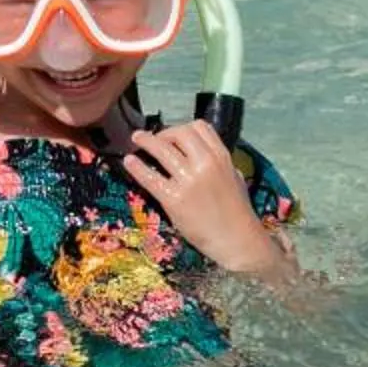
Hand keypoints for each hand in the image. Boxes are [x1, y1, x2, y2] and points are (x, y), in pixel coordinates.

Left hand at [122, 121, 290, 277]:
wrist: (237, 240)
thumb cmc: (238, 212)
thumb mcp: (235, 179)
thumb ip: (221, 164)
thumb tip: (207, 156)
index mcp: (222, 157)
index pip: (200, 127)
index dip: (183, 127)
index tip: (173, 135)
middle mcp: (206, 164)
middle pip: (179, 133)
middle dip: (163, 133)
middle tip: (154, 139)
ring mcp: (189, 181)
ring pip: (162, 150)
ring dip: (145, 141)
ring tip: (136, 139)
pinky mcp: (174, 199)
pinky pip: (150, 177)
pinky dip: (137, 167)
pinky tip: (129, 162)